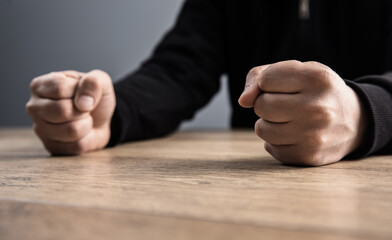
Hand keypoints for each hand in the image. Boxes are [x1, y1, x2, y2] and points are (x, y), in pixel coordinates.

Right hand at [26, 70, 115, 154]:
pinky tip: (82, 131)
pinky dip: (88, 137)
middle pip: (62, 111)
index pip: (60, 88)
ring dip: (87, 124)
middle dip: (83, 110)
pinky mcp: (52, 147)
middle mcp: (34, 107)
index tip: (83, 93)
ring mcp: (40, 129)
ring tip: (83, 118)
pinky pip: (77, 145)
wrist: (100, 118)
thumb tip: (83, 103)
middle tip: (85, 108)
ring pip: (71, 131)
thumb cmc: (93, 97)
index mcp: (40, 86)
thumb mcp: (100, 80)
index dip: (80, 92)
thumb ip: (93, 82)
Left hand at [238, 60, 367, 165]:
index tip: (284, 86)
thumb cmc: (316, 92)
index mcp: (317, 78)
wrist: (355, 122)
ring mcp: (314, 135)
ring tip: (289, 119)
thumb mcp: (297, 71)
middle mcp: (318, 108)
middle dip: (266, 103)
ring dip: (269, 123)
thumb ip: (261, 76)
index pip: (265, 80)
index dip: (268, 83)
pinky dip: (276, 140)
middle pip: (261, 105)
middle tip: (286, 104)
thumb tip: (243, 101)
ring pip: (261, 128)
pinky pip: (270, 147)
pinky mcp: (308, 156)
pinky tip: (294, 134)